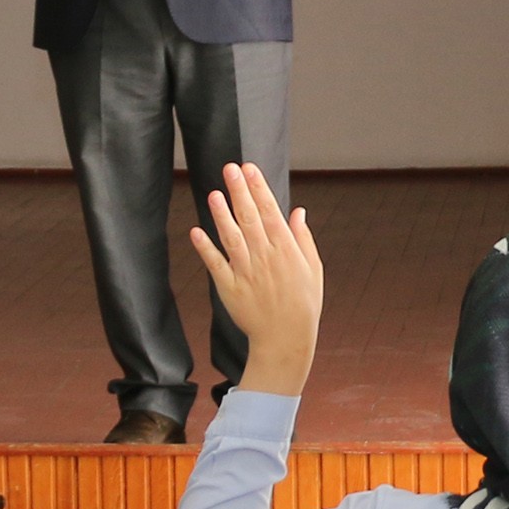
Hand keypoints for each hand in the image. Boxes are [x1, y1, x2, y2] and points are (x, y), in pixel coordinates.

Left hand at [187, 162, 323, 396]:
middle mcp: (265, 257)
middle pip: (249, 218)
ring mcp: (245, 272)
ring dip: (221, 214)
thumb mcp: (313, 269)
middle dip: (239, 191)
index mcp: (286, 250)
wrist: (285, 340)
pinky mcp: (229, 288)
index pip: (270, 212)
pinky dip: (205, 248)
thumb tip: (298, 211)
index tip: (249, 169)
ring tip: (214, 193)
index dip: (258, 188)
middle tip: (229, 168)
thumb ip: (303, 238)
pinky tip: (196, 231)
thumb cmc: (303, 304)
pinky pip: (215, 264)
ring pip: (231, 237)